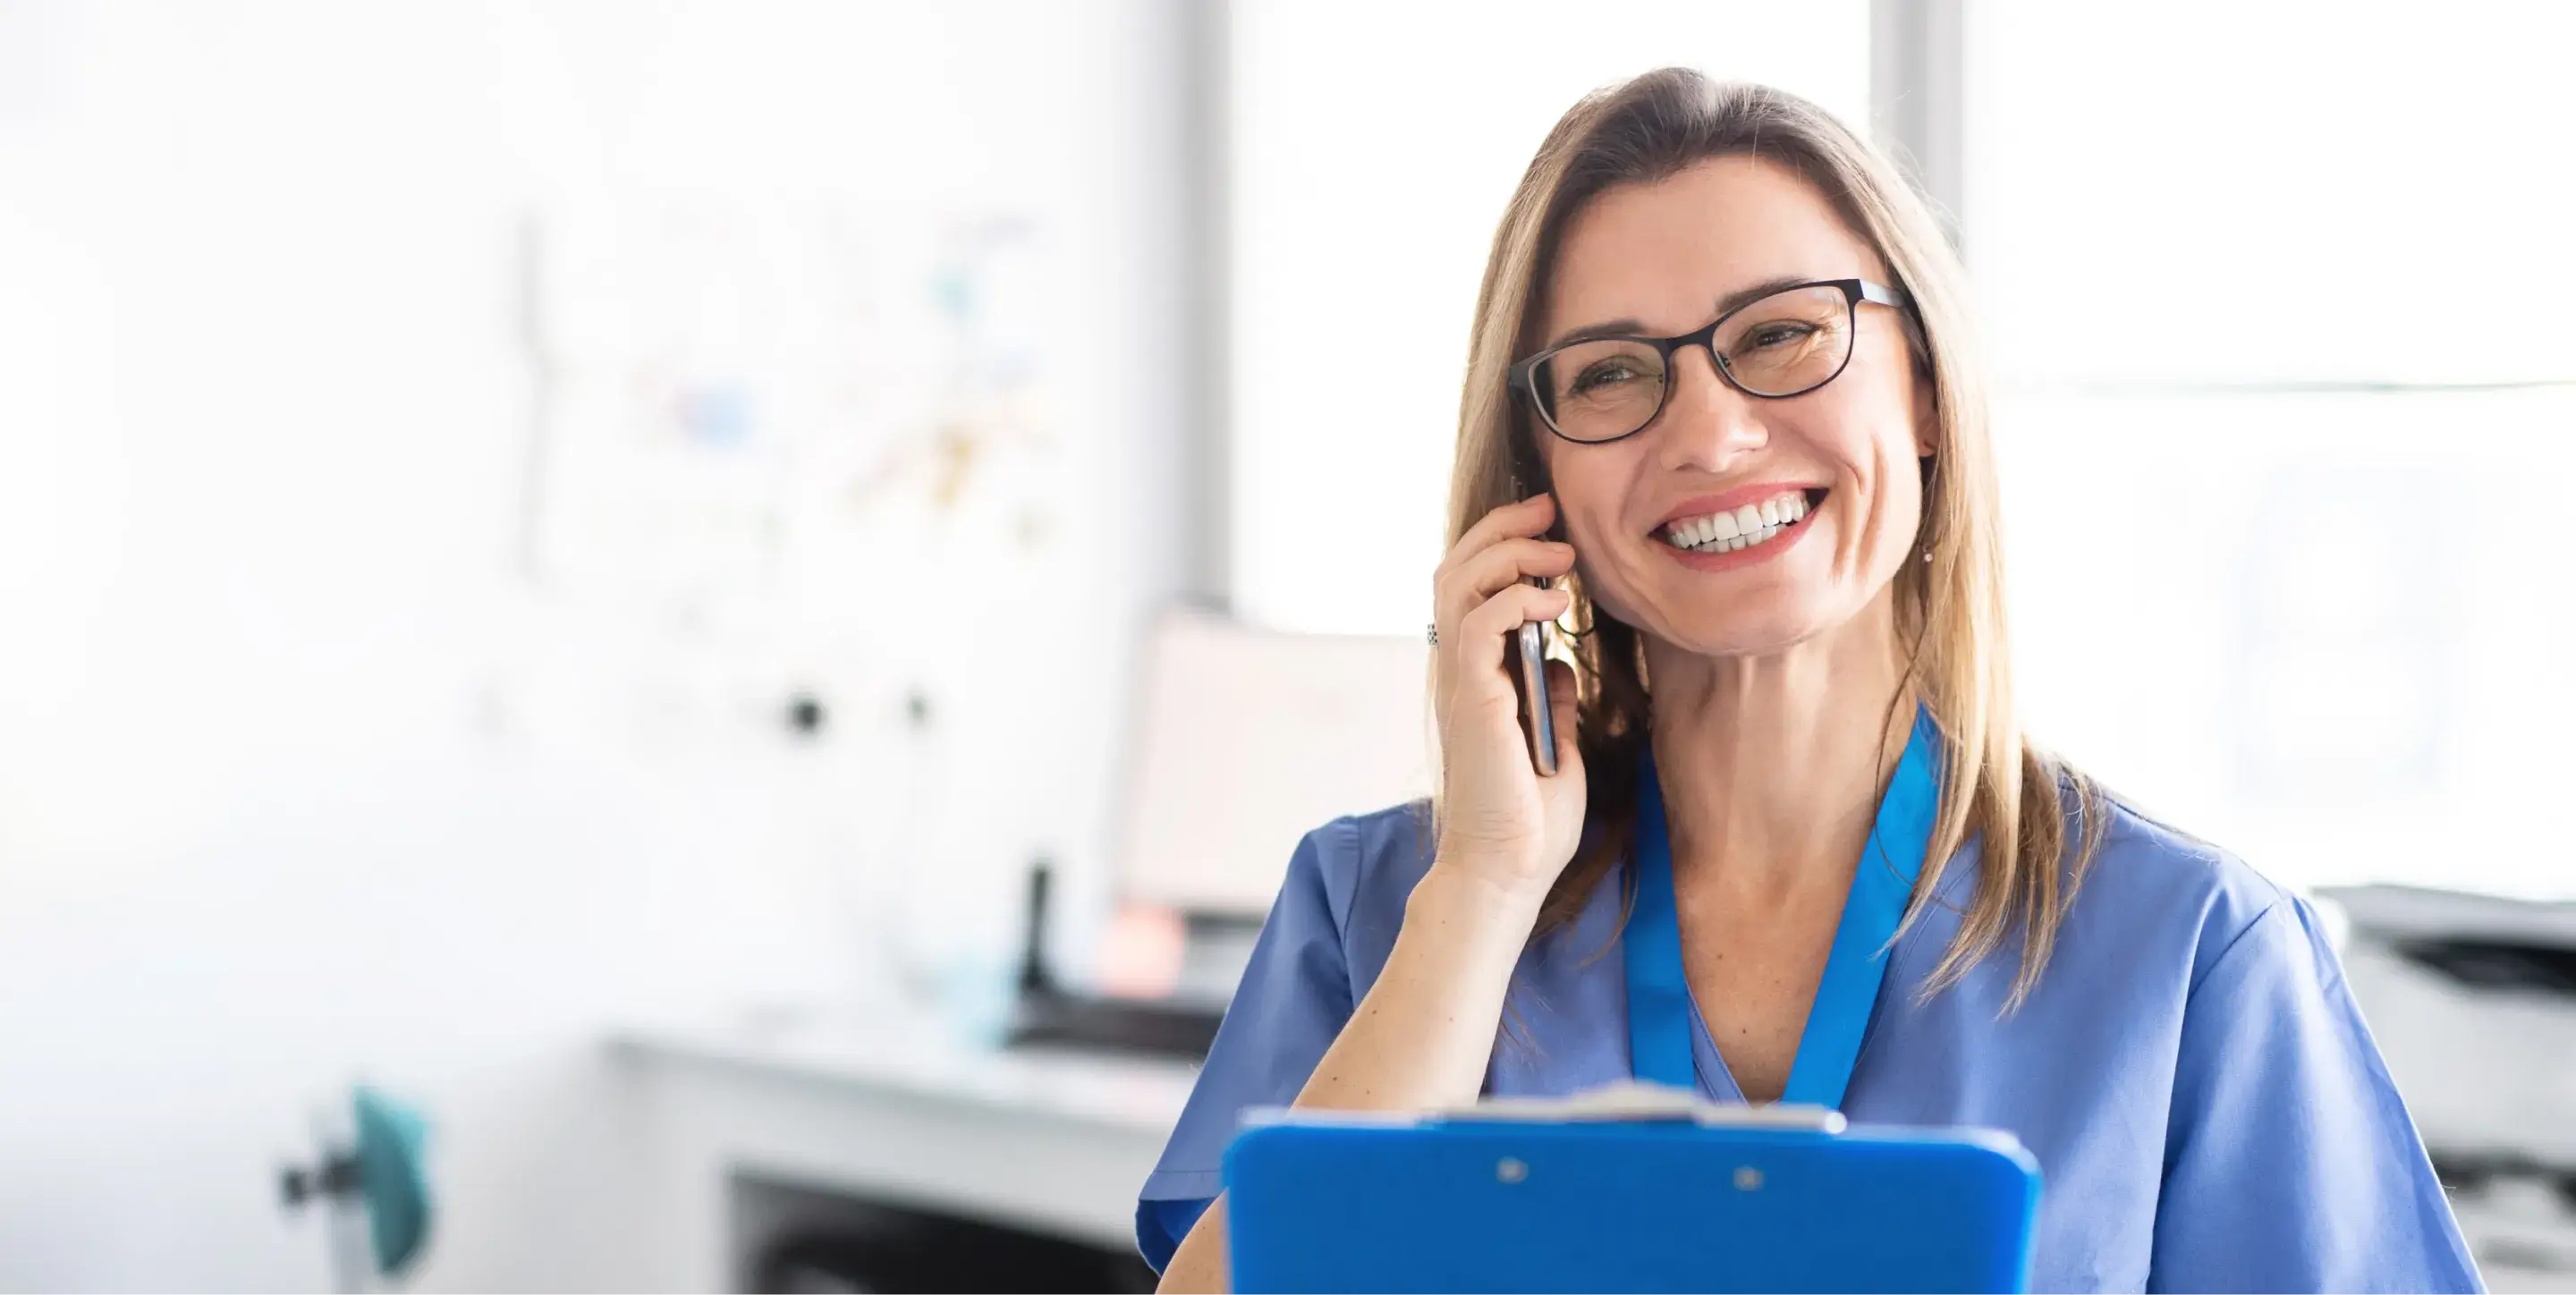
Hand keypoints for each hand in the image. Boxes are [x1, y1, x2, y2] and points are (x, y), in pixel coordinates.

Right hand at [1428, 492, 1586, 905]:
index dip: (1503, 546)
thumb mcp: (1555, 743)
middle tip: (1551, 511)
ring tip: (1558, 553)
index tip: (1552, 529)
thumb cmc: (1529, 821)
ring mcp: (1461, 683)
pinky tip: (1555, 603)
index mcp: (1475, 678)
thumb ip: (1550, 697)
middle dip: (1503, 528)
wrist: (1508, 871)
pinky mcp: (1474, 698)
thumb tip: (1560, 661)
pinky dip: (1516, 598)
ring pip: (1459, 583)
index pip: (1470, 588)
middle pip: (1456, 569)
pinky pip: (1481, 622)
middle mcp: (1459, 673)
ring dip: (1510, 553)